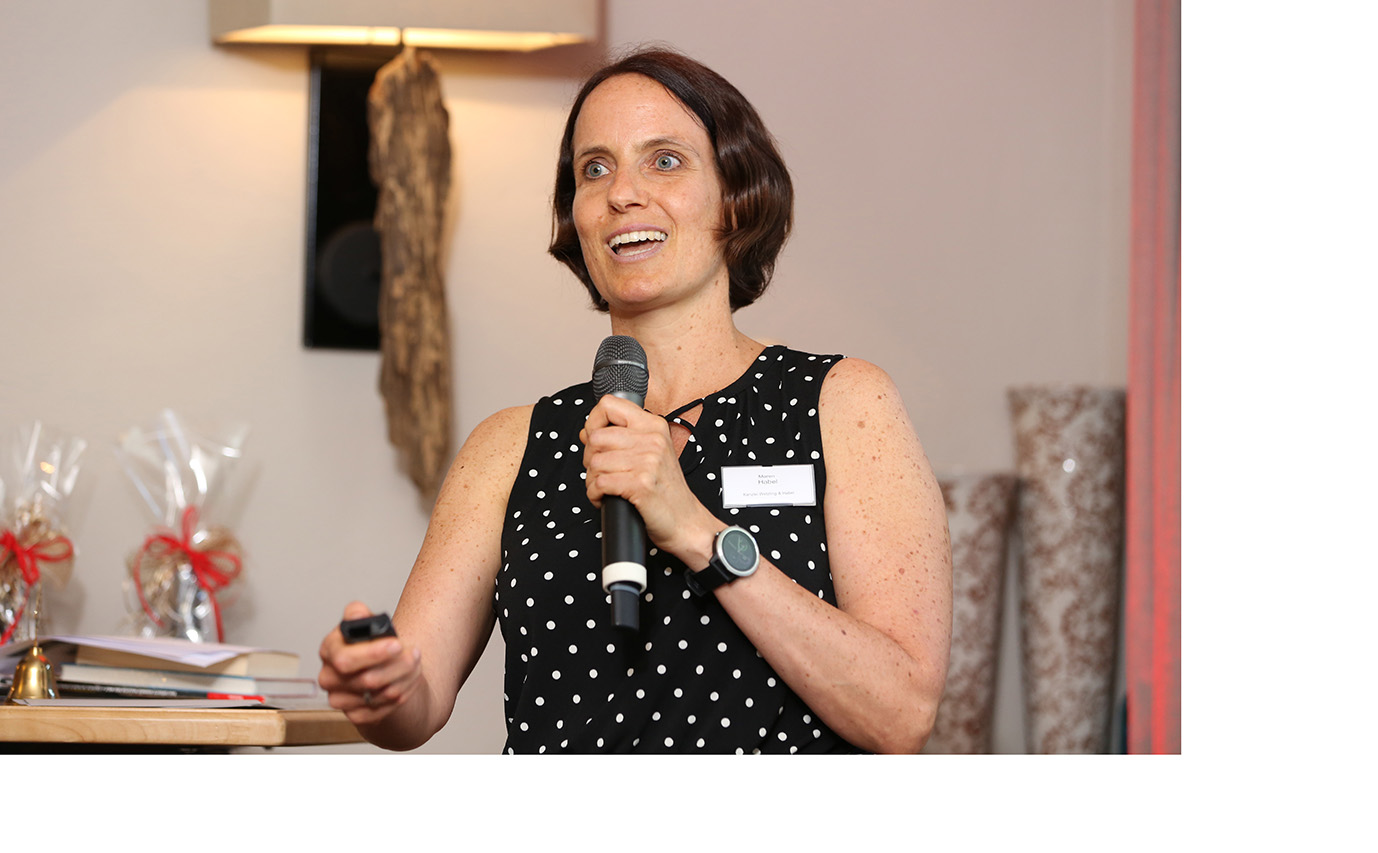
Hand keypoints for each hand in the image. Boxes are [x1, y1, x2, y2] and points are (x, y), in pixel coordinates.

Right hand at [318, 601, 421, 725]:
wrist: (379, 668)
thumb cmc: (371, 643)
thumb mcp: (365, 623)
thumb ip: (358, 614)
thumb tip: (358, 614)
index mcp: (328, 651)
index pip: (345, 659)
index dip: (373, 654)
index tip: (397, 644)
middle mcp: (329, 677)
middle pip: (367, 680)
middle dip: (397, 667)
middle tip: (414, 654)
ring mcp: (340, 699)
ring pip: (381, 694)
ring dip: (406, 677)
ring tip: (415, 662)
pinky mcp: (356, 715)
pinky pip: (385, 709)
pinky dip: (404, 693)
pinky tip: (409, 680)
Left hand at [580, 394, 717, 561]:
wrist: (686, 521)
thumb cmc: (667, 490)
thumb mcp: (650, 454)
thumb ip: (621, 438)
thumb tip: (587, 431)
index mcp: (653, 426)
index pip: (609, 405)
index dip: (593, 422)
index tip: (595, 439)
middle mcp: (652, 439)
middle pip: (596, 437)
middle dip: (589, 458)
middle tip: (601, 471)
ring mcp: (648, 461)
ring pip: (594, 462)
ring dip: (592, 480)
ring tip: (605, 488)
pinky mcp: (640, 484)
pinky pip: (599, 483)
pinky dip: (595, 495)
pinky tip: (606, 498)